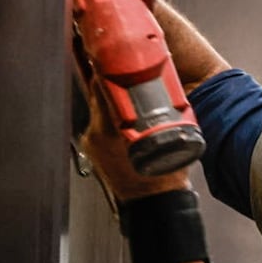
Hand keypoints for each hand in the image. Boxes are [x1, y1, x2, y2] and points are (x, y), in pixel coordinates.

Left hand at [78, 73, 191, 203]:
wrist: (152, 205)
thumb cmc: (162, 180)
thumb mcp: (169, 139)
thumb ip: (160, 111)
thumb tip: (155, 86)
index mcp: (111, 129)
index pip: (103, 86)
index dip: (109, 67)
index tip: (117, 56)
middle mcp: (95, 133)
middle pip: (100, 93)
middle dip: (113, 78)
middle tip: (126, 67)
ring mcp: (92, 141)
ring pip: (100, 107)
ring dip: (115, 96)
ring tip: (131, 90)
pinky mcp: (93, 148)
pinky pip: (101, 122)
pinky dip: (113, 114)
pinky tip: (127, 115)